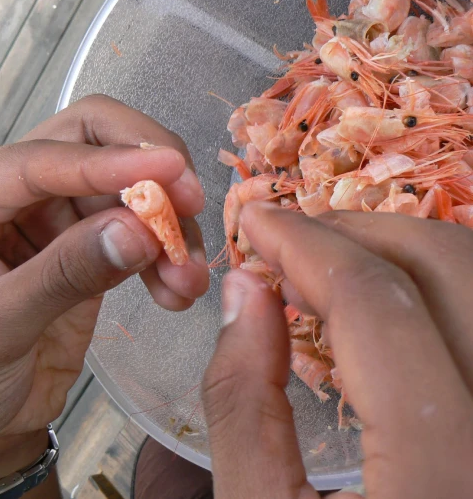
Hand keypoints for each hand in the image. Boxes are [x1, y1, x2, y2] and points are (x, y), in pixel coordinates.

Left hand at [0, 95, 208, 489]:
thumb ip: (63, 275)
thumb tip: (138, 230)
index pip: (42, 157)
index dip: (108, 163)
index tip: (171, 171)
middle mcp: (6, 188)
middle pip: (90, 138)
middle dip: (145, 166)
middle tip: (192, 202)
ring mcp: (50, 212)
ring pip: (125, 184)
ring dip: (165, 221)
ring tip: (187, 279)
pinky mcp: (85, 242)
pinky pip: (137, 226)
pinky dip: (165, 250)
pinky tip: (176, 291)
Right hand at [202, 202, 472, 497]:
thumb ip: (243, 405)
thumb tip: (244, 291)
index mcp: (444, 471)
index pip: (377, 307)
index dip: (306, 246)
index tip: (255, 222)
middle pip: (450, 271)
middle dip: (357, 234)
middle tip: (288, 241)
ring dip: (397, 256)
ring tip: (323, 272)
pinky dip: (427, 294)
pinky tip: (374, 315)